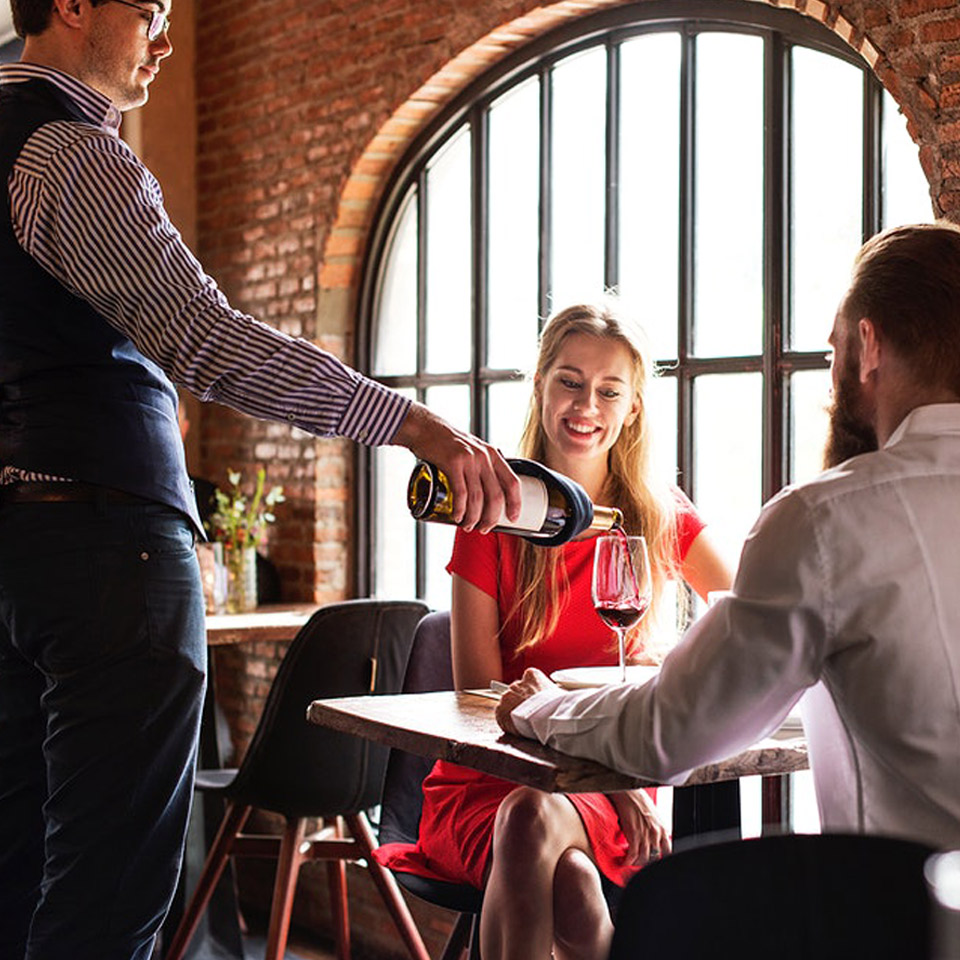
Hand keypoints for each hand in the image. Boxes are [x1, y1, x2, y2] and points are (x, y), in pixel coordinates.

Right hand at [392, 402, 520, 532]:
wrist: (426, 428)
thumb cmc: (448, 443)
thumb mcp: (474, 449)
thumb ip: (483, 466)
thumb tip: (488, 492)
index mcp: (493, 455)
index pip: (512, 482)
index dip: (515, 503)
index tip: (513, 518)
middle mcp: (484, 457)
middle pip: (495, 496)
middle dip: (491, 518)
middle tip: (484, 528)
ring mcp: (469, 460)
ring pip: (477, 498)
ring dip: (474, 518)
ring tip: (468, 526)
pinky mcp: (452, 463)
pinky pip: (460, 493)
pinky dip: (460, 509)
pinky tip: (457, 517)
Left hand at [495, 668, 555, 734]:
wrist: (548, 717)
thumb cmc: (557, 705)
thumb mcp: (558, 692)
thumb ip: (549, 691)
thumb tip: (554, 697)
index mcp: (531, 675)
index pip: (528, 681)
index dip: (532, 694)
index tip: (536, 702)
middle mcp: (517, 683)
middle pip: (517, 692)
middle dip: (521, 702)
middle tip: (531, 713)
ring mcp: (507, 696)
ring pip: (508, 703)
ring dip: (514, 711)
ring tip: (525, 722)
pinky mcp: (500, 710)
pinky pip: (501, 715)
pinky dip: (507, 722)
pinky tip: (518, 727)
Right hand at [608, 789, 670, 865]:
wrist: (629, 792)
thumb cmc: (639, 801)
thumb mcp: (654, 816)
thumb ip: (656, 829)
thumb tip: (654, 839)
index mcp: (663, 829)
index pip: (668, 852)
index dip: (662, 860)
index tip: (655, 863)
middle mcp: (656, 834)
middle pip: (655, 858)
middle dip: (647, 863)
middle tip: (640, 865)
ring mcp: (646, 836)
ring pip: (643, 860)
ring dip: (636, 864)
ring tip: (630, 864)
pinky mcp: (634, 836)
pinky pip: (632, 856)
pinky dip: (627, 862)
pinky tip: (623, 862)